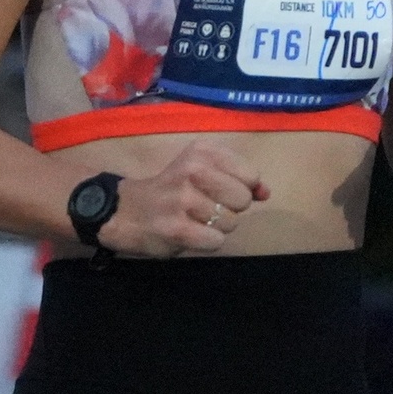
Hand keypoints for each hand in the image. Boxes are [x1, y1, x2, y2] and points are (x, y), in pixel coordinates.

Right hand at [98, 146, 268, 257]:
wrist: (126, 212)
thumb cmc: (172, 191)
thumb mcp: (203, 172)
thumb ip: (239, 179)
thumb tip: (265, 193)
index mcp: (201, 151)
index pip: (251, 174)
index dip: (241, 188)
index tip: (220, 190)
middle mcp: (192, 170)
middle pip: (243, 199)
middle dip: (231, 209)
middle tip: (206, 207)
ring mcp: (183, 200)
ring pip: (231, 222)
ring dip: (217, 227)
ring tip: (194, 220)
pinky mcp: (178, 228)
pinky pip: (216, 241)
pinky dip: (207, 242)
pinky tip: (190, 234)